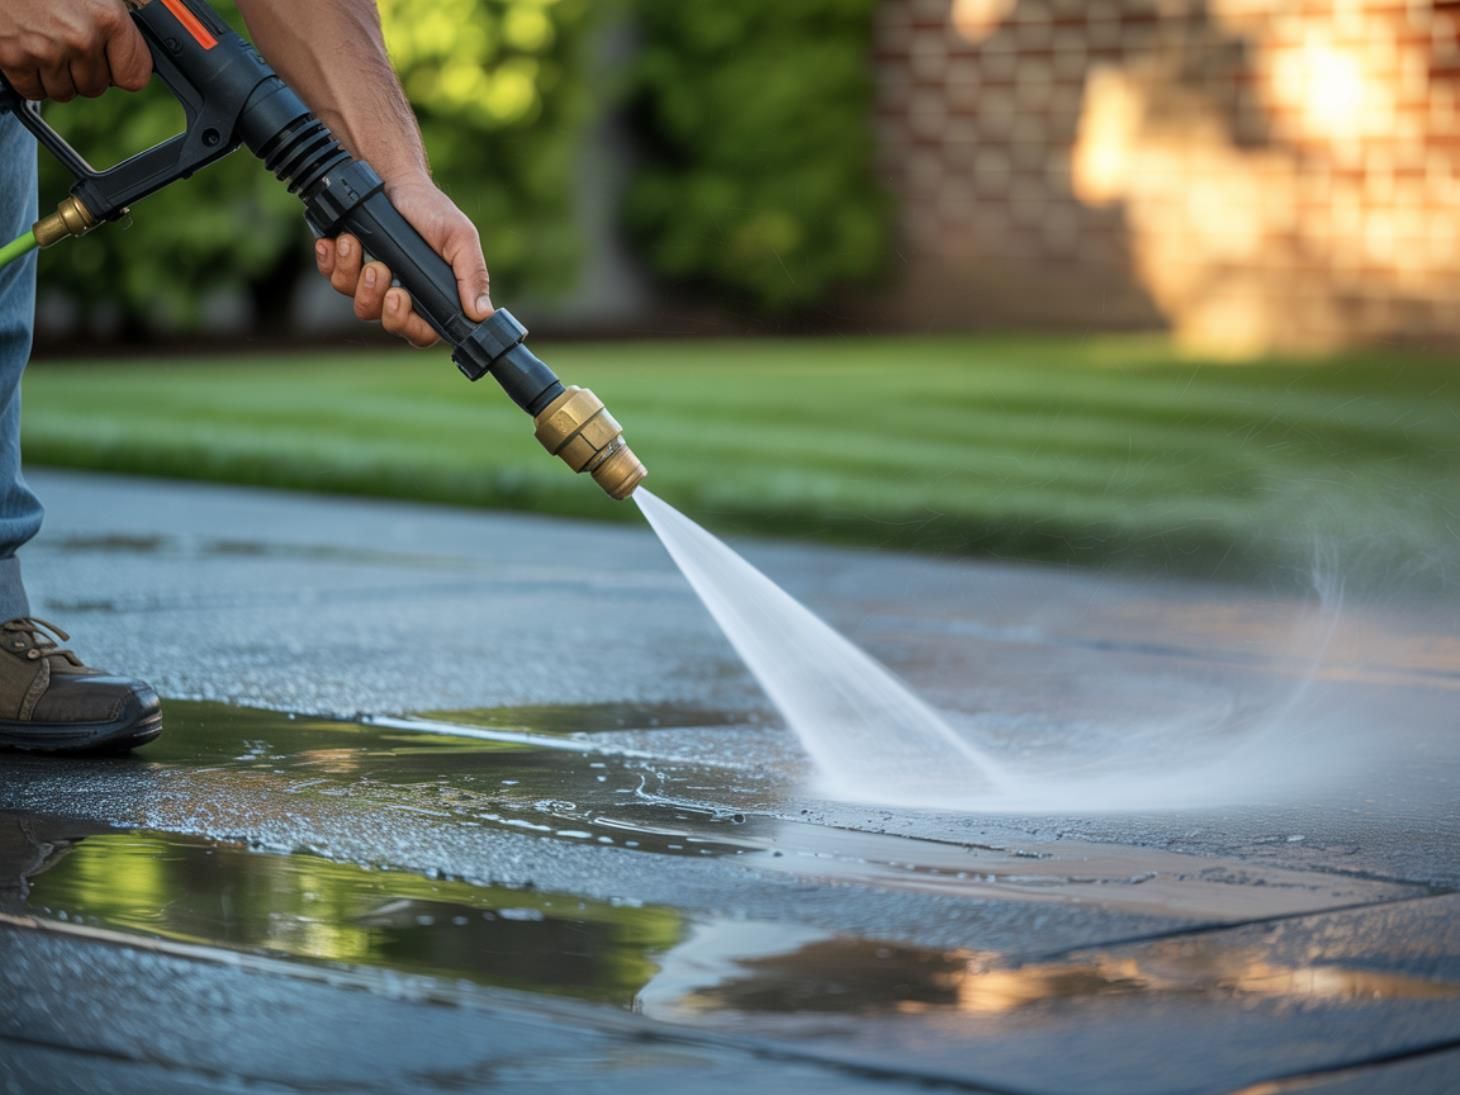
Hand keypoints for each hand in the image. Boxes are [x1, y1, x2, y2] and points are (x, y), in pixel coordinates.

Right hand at [0, 0, 151, 100]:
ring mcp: (46, 51)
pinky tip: (28, 53)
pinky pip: (33, 91)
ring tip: (46, 46)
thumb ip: (114, 19)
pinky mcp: (13, 59)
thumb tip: (132, 50)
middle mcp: (80, 38)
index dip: (121, 70)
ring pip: (65, 92)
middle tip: (67, 45)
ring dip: (57, 77)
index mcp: (107, 18)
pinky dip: (31, 79)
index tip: (111, 63)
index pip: (135, 75)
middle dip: (84, 72)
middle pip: (96, 87)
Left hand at [313, 174, 492, 348]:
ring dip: (352, 273)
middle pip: (384, 321)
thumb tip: (483, 313)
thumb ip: (473, 276)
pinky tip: (337, 240)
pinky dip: (331, 259)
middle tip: (380, 269)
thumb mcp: (460, 239)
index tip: (400, 299)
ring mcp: (370, 284)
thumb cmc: (431, 210)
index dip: (408, 326)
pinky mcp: (344, 266)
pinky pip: (331, 276)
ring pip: (356, 301)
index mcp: (429, 297)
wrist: (394, 178)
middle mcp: (399, 296)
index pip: (420, 333)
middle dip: (376, 297)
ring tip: (355, 243)